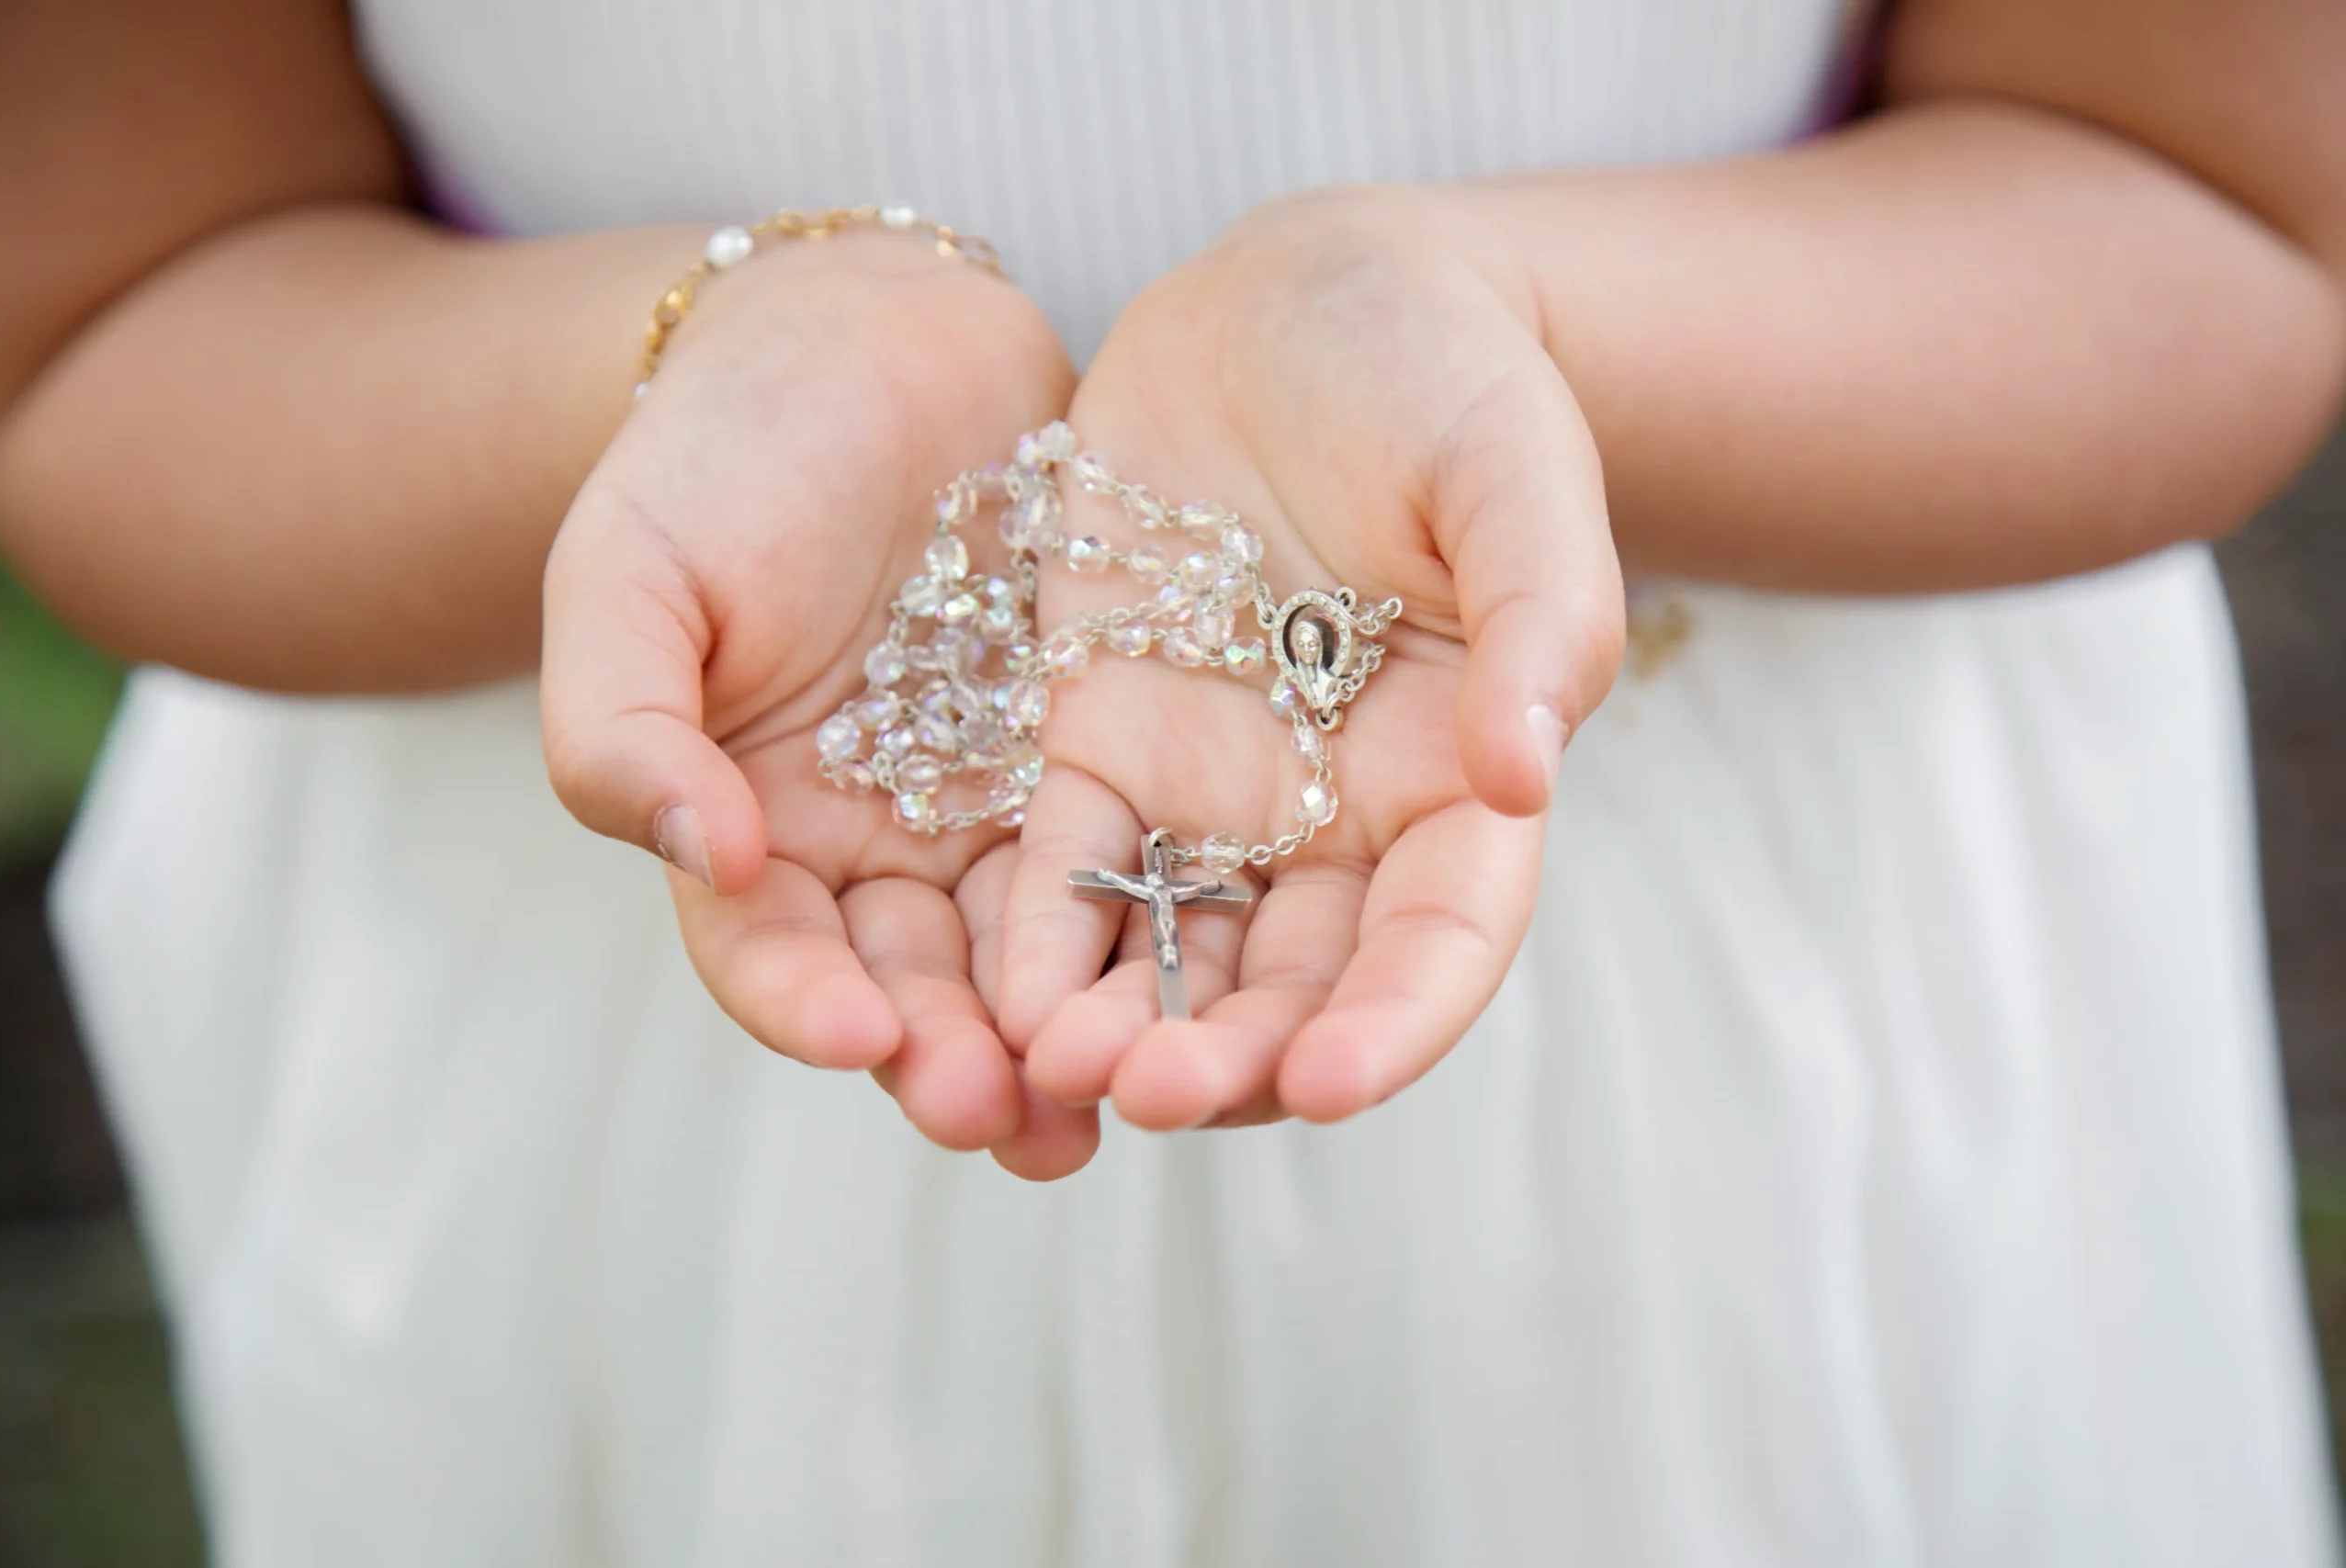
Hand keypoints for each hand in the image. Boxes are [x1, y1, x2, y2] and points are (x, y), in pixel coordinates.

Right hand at [540, 233, 1094, 1176]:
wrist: (868, 341)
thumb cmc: (719, 453)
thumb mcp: (631, 573)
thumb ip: (623, 721)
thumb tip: (708, 851)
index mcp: (751, 827)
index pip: (767, 952)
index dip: (803, 1003)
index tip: (858, 1034)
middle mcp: (876, 847)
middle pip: (909, 985)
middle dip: (948, 1056)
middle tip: (997, 1112)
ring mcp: (992, 809)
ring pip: (1025, 955)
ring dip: (1056, 1036)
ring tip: (1103, 1100)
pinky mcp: (1095, 759)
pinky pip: (1125, 859)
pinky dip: (1146, 929)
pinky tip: (1191, 987)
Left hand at [993, 186, 1624, 1152]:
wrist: (1302, 295)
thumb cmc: (1442, 372)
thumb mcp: (1511, 465)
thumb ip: (1539, 613)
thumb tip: (1526, 773)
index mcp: (1455, 773)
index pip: (1441, 935)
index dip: (1396, 1021)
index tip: (1331, 1082)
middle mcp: (1335, 814)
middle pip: (1294, 981)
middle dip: (1232, 1057)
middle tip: (1150, 1093)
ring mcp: (1209, 789)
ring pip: (1173, 955)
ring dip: (1121, 1028)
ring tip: (1054, 1073)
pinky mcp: (1096, 740)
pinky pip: (1063, 866)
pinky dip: (1035, 940)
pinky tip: (992, 998)